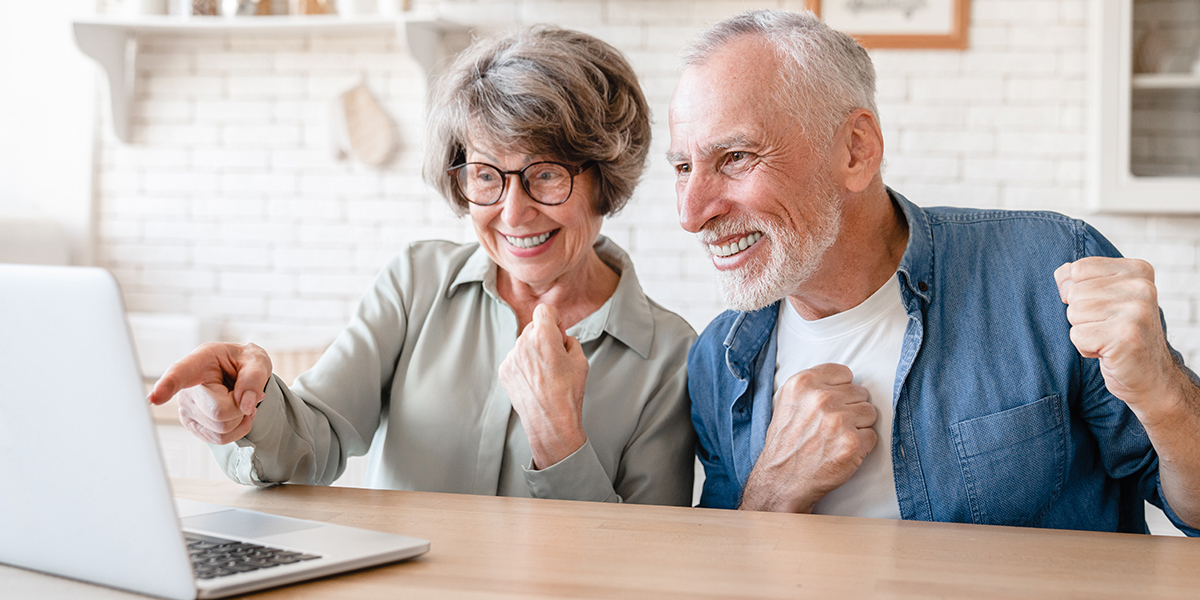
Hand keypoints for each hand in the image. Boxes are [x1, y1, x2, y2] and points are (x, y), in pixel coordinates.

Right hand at [148, 342, 272, 444]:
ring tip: (239, 400)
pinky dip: (238, 429)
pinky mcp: (192, 426)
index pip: (179, 374)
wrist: (241, 373)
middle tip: (243, 392)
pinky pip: (219, 439)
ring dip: (241, 418)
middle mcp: (186, 387)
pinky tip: (236, 413)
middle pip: (218, 412)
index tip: (154, 398)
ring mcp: (186, 409)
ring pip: (221, 429)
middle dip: (242, 406)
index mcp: (199, 361)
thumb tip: (245, 406)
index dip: (166, 386)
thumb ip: (253, 378)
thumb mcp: (256, 360)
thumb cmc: (244, 363)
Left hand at [499, 304, 588, 469]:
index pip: (544, 310)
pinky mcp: (504, 371)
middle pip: (533, 327)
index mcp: (544, 336)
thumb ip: (571, 342)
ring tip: (546, 374)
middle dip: (544, 336)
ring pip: (524, 344)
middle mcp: (523, 343)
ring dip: (533, 351)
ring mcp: (511, 357)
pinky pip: (516, 359)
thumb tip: (563, 339)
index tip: (558, 331)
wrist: (550, 421)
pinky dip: (524, 365)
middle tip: (555, 356)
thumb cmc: (568, 393)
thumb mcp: (581, 361)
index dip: (554, 319)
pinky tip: (535, 381)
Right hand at [739, 363, 875, 512]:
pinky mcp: (852, 443)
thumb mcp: (786, 402)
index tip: (834, 402)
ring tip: (837, 438)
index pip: (844, 373)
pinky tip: (842, 450)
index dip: (841, 390)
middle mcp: (821, 398)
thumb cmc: (786, 444)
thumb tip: (840, 382)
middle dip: (851, 408)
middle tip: (833, 426)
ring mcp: (838, 420)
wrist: (782, 480)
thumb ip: (812, 387)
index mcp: (803, 383)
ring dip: (858, 426)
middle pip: (860, 393)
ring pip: (870, 412)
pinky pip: (872, 436)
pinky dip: (861, 445)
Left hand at [1055, 257, 1185, 411]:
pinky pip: (1078, 335)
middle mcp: (1141, 286)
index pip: (1078, 269)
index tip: (1102, 308)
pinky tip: (1108, 352)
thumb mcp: (1106, 297)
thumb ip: (1082, 279)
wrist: (1151, 376)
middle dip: (1081, 316)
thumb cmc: (1121, 334)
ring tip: (1108, 339)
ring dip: (1084, 333)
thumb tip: (1061, 275)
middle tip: (1107, 329)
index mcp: (1137, 270)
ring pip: (1074, 313)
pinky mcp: (1126, 335)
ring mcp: (1137, 310)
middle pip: (1074, 293)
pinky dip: (1086, 348)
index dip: (1078, 292)